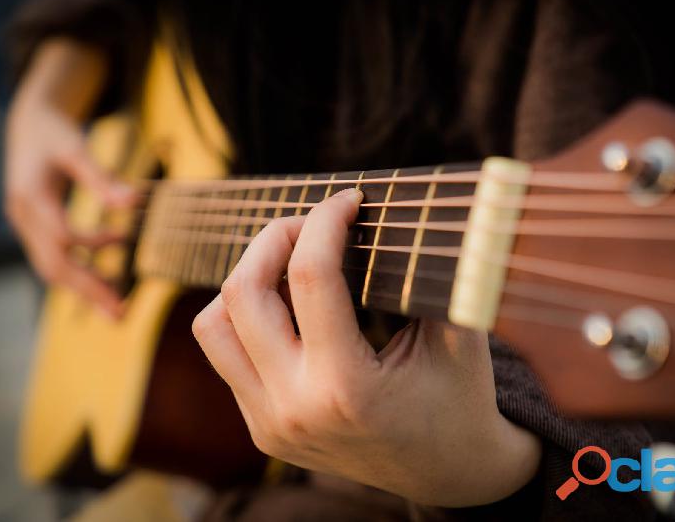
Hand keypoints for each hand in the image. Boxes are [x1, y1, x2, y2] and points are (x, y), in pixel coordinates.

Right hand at [4, 40, 133, 316]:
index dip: (91, 244)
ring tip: (118, 308)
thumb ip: (101, 177)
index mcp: (31, 196)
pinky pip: (55, 261)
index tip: (123, 242)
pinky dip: (80, 273)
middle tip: (122, 312)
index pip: (59, 234)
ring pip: (52, 269)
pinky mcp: (35, 230)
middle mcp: (23, 217)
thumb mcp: (76, 148)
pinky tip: (107, 279)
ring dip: (85, 290)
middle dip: (88, 290)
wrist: (28, 125)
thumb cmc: (54, 132)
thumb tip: (133, 202)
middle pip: (54, 264)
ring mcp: (26, 227)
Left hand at [192, 189, 540, 505]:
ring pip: (213, 326)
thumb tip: (408, 212)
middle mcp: (294, 409)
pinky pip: (226, 356)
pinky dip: (248, 318)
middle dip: (274, 237)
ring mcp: (270, 424)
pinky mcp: (262, 430)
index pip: (311, 276)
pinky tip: (290, 307)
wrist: (449, 473)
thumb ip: (433, 275)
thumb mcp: (460, 336)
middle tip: (311, 222)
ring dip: (246, 280)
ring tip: (289, 263)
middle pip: (243, 293)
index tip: (347, 200)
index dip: (325, 221)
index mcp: (346, 388)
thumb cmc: (461, 400)